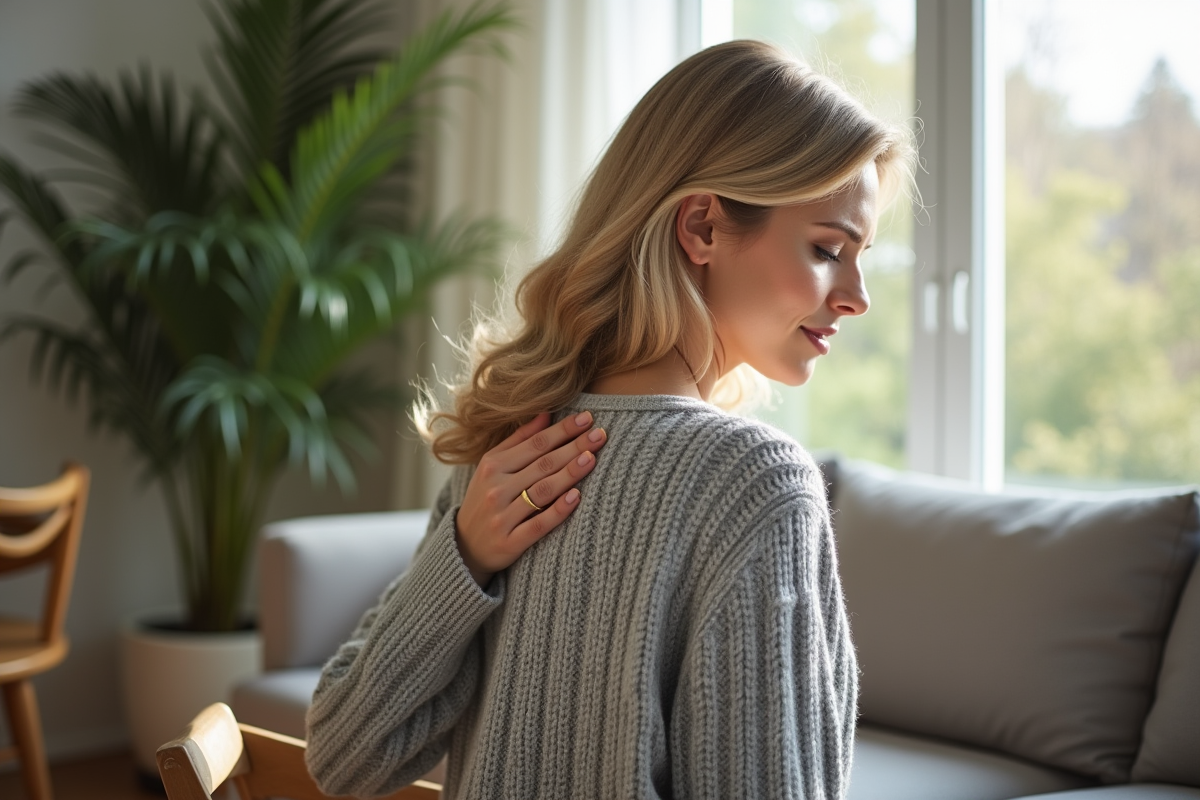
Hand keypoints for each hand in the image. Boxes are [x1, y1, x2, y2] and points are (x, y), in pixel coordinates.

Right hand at [455, 410, 606, 586]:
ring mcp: (502, 516)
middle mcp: (496, 488)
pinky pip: (538, 524)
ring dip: (569, 473)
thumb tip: (546, 413)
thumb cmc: (486, 498)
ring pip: (542, 491)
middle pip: (542, 464)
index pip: (535, 443)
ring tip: (591, 459)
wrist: (464, 546)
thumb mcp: (492, 466)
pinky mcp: (509, 543)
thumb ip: (519, 440)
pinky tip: (577, 496)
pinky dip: (558, 510)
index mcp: (493, 465)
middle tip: (600, 434)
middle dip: (574, 447)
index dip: (563, 430)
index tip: (587, 418)